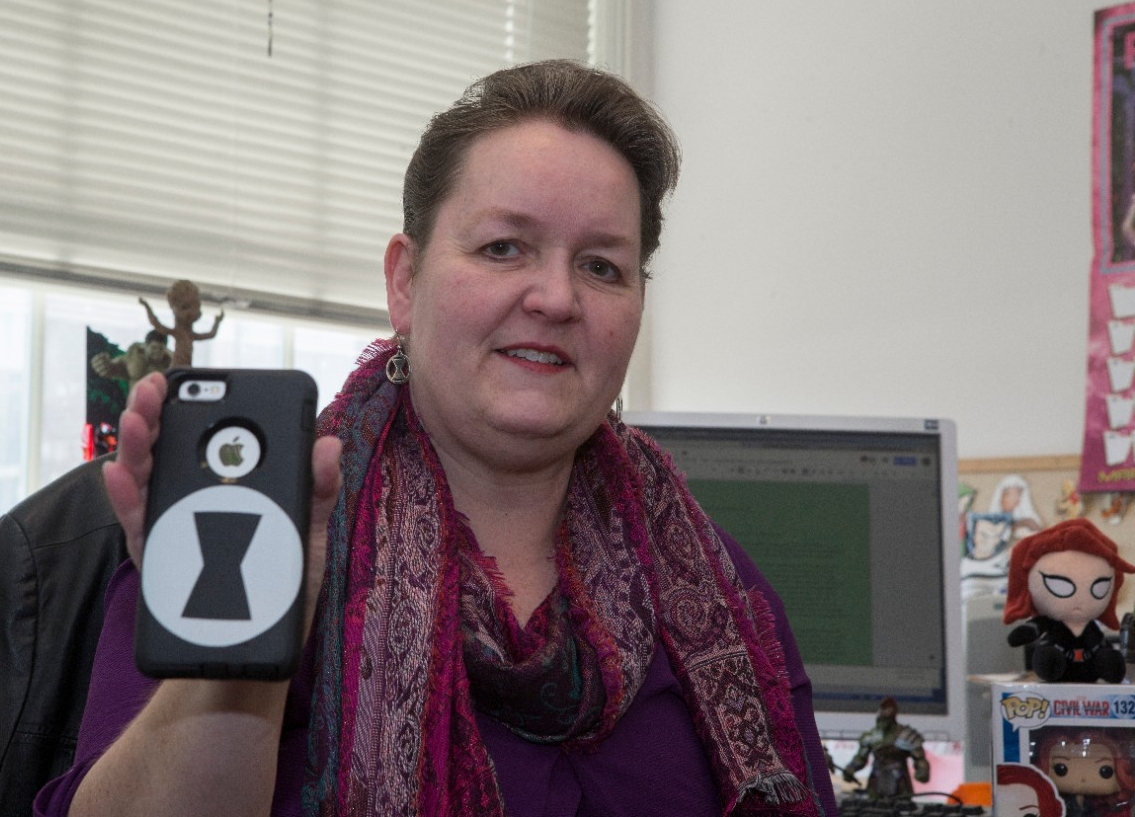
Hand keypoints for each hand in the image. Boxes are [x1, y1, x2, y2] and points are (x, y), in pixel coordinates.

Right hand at [103, 372, 342, 636]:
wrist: (257, 652)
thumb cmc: (284, 589)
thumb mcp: (308, 536)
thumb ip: (317, 491)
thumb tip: (329, 444)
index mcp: (233, 487)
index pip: (212, 437)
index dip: (194, 406)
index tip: (181, 381)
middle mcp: (197, 500)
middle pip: (170, 449)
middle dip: (155, 414)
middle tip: (151, 389)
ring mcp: (174, 528)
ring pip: (147, 479)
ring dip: (136, 447)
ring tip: (135, 421)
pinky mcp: (160, 560)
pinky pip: (138, 525)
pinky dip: (126, 499)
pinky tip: (118, 475)